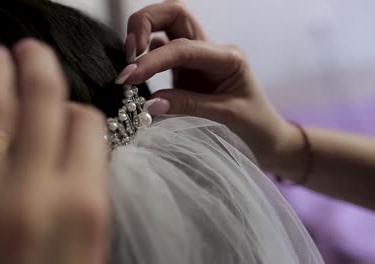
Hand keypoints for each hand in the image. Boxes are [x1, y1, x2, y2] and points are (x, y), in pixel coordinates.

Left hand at [0, 39, 107, 263]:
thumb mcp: (89, 255)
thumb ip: (87, 197)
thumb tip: (77, 145)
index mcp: (81, 210)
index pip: (86, 126)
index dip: (77, 110)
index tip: (66, 109)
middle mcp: (32, 202)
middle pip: (41, 106)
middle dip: (37, 67)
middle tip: (30, 49)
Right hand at [120, 0, 297, 170]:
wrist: (267, 137)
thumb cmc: (255, 126)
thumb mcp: (226, 117)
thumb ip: (188, 106)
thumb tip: (150, 102)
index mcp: (227, 57)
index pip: (182, 48)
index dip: (153, 60)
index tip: (129, 77)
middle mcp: (212, 51)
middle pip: (175, 14)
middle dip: (146, 22)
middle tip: (129, 53)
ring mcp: (198, 59)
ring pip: (167, 27)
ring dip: (143, 33)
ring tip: (128, 63)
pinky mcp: (187, 70)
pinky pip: (163, 50)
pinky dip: (146, 55)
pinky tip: (137, 70)